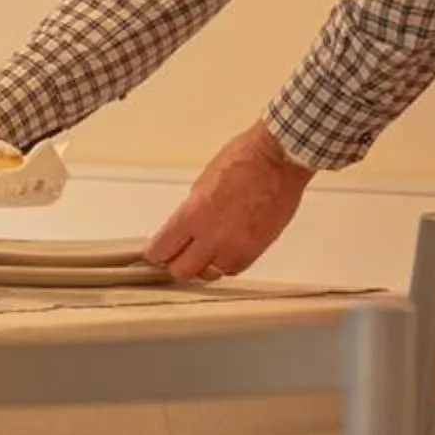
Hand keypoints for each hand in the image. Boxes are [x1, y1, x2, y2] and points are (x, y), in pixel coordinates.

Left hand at [147, 122, 311, 281]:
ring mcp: (236, 246)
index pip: (162, 249)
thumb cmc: (244, 160)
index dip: (155, 253)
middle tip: (176, 256)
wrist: (279, 160)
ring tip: (203, 254)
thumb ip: (192, 211)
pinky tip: (224, 252)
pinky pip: (233, 269)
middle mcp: (213, 236)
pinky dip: (225, 264)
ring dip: (202, 266)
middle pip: (182, 270)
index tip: (155, 252)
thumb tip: (185, 229)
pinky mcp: (257, 250)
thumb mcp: (203, 182)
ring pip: (208, 274)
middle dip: (175, 263)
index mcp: (194, 215)